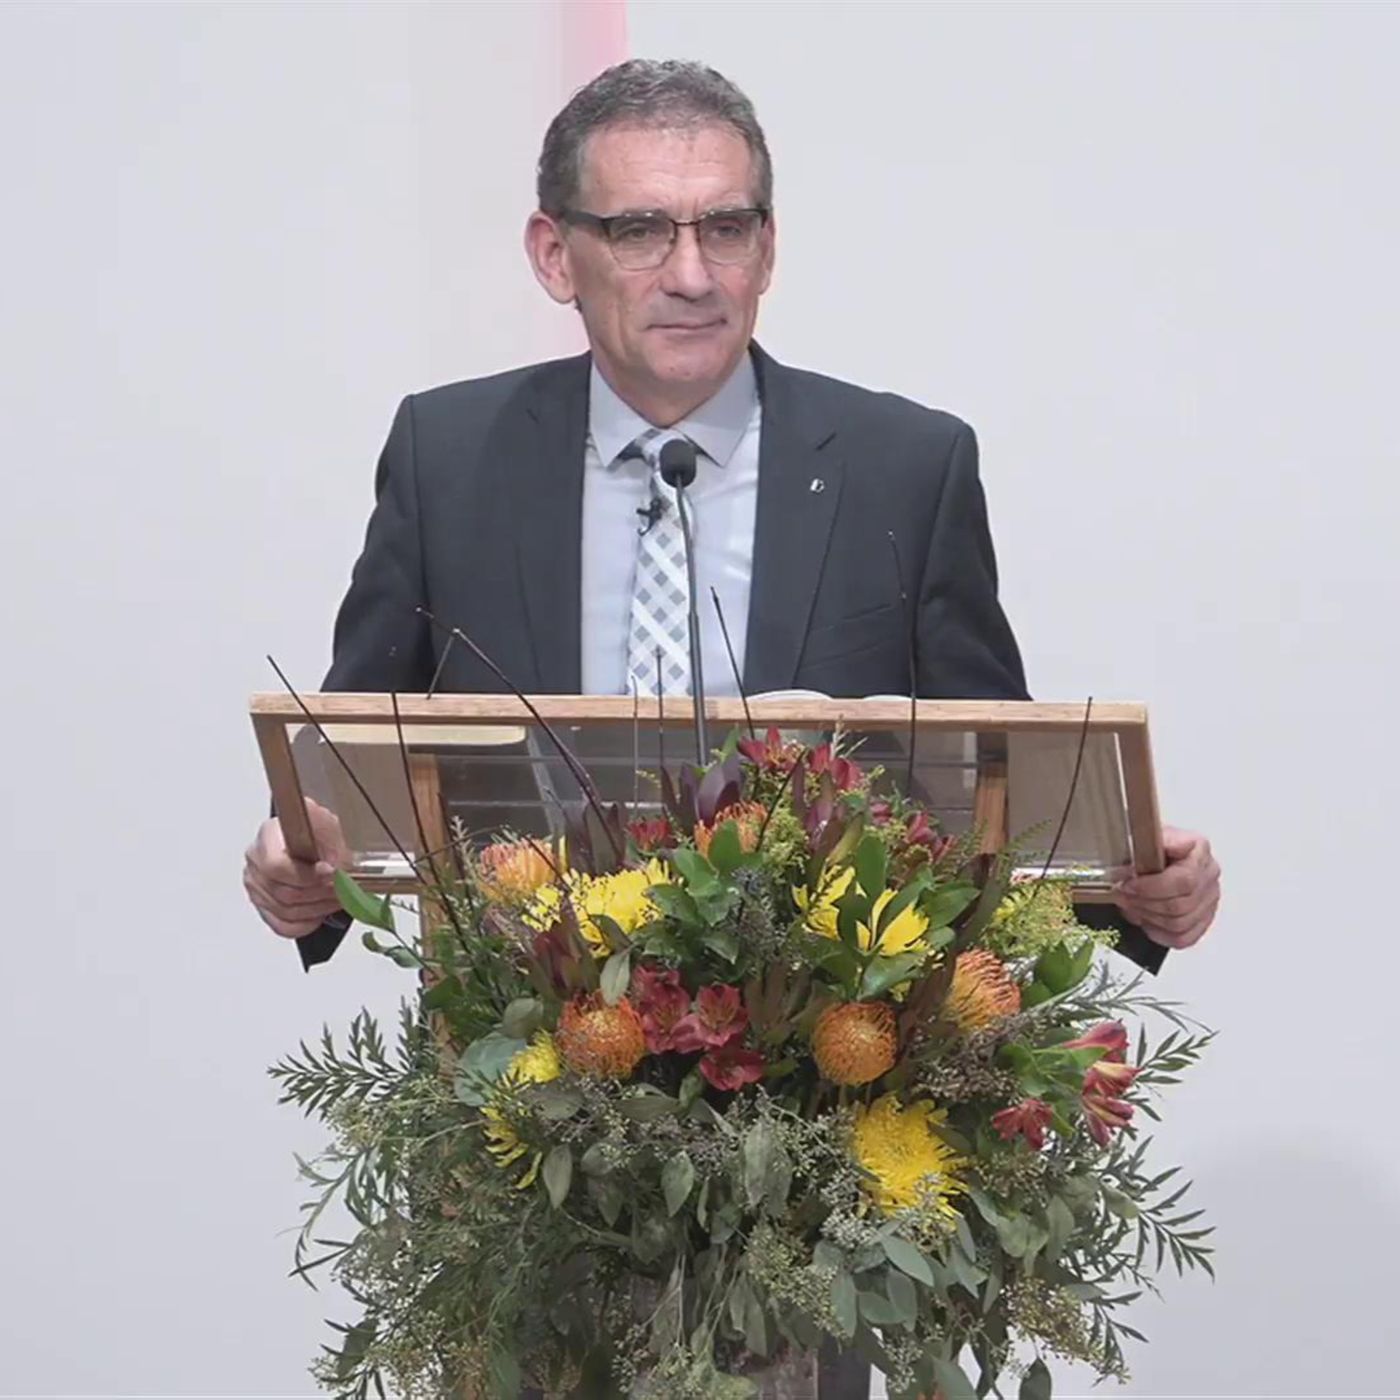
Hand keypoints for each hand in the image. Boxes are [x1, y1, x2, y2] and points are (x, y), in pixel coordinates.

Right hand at [243, 798, 351, 938]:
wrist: (311, 837)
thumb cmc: (316, 829)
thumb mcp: (328, 824)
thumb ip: (333, 844)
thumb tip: (338, 867)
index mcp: (267, 837)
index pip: (276, 866)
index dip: (307, 875)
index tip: (331, 873)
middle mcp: (256, 862)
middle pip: (285, 892)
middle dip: (321, 893)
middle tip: (344, 889)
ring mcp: (257, 887)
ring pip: (286, 912)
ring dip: (319, 909)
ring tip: (339, 899)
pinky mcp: (264, 907)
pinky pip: (284, 926)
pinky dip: (307, 924)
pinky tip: (322, 912)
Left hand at [1113, 826, 1219, 949]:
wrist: (1150, 853)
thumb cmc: (1149, 844)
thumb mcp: (1145, 833)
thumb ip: (1150, 838)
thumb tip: (1157, 846)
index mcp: (1199, 850)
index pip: (1184, 880)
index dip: (1150, 887)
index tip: (1127, 884)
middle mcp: (1209, 875)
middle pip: (1180, 906)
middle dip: (1144, 903)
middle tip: (1122, 896)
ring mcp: (1209, 900)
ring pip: (1179, 924)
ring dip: (1148, 917)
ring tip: (1131, 905)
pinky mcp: (1202, 920)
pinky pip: (1182, 938)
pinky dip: (1158, 933)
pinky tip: (1146, 919)